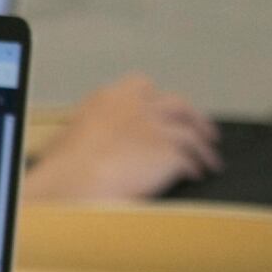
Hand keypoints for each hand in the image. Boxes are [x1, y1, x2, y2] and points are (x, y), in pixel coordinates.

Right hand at [28, 73, 220, 202]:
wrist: (75, 184)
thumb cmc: (62, 169)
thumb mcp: (68, 137)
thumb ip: (87, 129)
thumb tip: (86, 137)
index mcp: (109, 98)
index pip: (141, 87)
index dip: (157, 101)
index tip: (164, 110)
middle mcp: (137, 106)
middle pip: (178, 104)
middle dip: (194, 118)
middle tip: (203, 130)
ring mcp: (157, 126)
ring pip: (191, 131)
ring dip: (203, 146)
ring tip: (209, 159)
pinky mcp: (171, 150)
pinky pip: (192, 158)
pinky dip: (197, 165)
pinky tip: (196, 174)